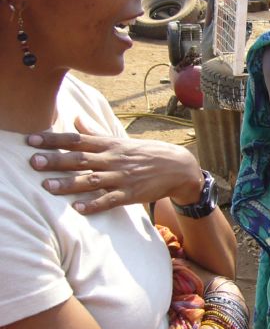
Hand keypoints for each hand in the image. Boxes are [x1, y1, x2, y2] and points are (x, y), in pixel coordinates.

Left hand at [28, 117, 202, 213]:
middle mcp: (114, 160)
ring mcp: (122, 177)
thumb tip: (75, 119)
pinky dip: (94, 205)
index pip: (78, 140)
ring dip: (69, 184)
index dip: (54, 140)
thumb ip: (96, 133)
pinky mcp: (131, 194)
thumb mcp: (122, 140)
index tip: (32, 140)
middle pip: (81, 159)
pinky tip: (78, 209)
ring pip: (92, 180)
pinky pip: (110, 200)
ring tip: (48, 187)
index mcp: (110, 145)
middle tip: (34, 161)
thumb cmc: (147, 153)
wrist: (179, 167)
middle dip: (57, 160)